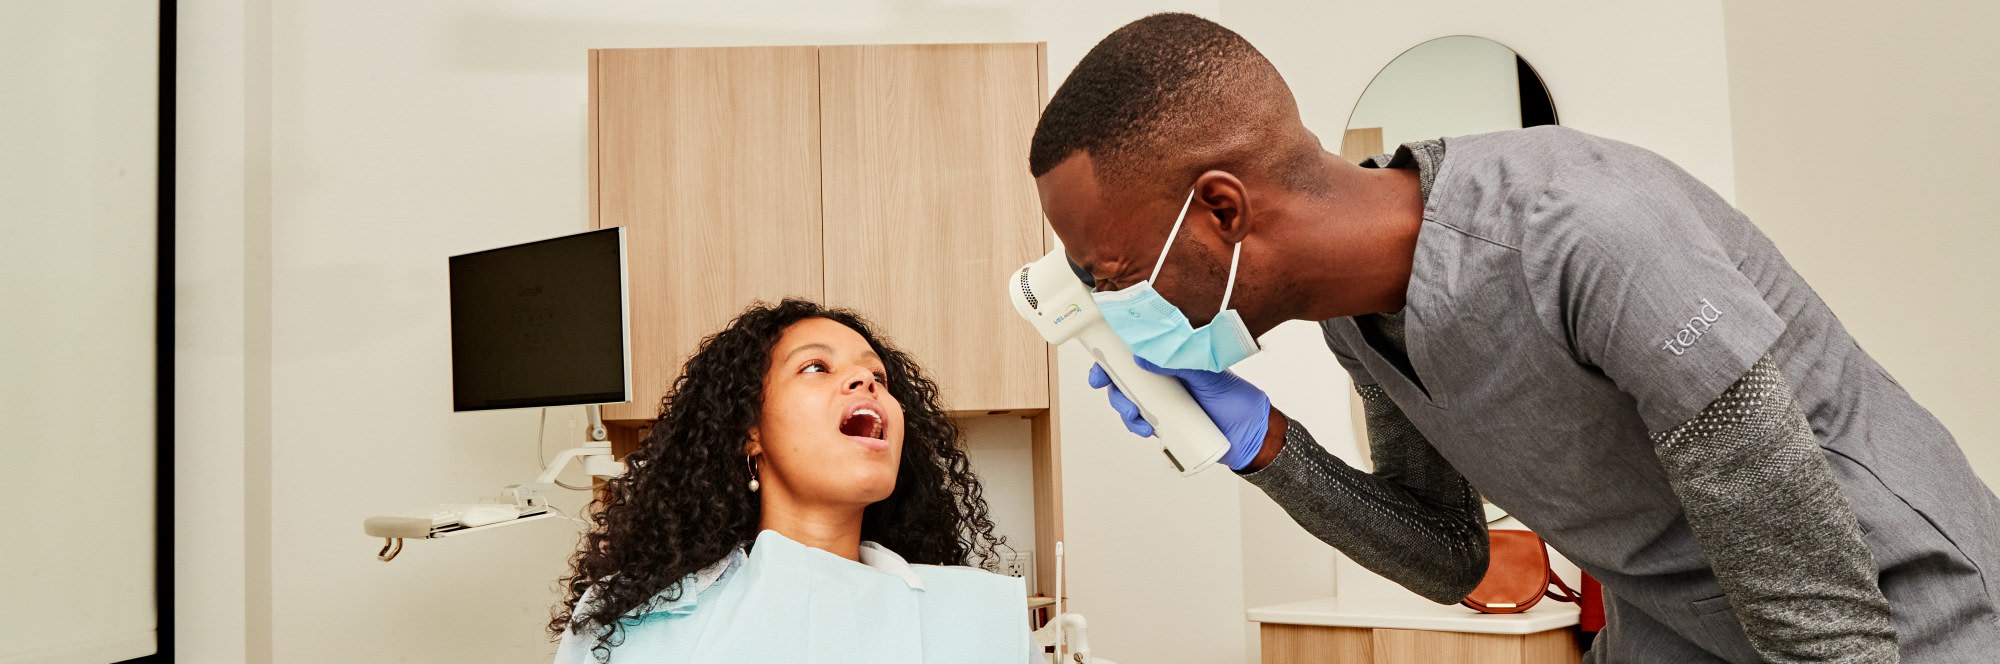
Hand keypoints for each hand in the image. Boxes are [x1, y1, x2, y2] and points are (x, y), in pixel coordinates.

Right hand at [1087, 356, 1272, 470]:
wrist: (1254, 436)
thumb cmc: (1237, 400)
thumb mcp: (1209, 375)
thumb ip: (1181, 362)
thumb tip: (1143, 356)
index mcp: (1173, 363)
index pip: (1137, 355)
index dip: (1113, 357)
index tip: (1100, 365)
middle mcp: (1165, 382)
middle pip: (1126, 381)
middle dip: (1112, 386)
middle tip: (1109, 389)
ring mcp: (1165, 406)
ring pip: (1131, 404)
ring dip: (1124, 410)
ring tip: (1135, 417)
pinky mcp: (1167, 428)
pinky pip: (1143, 426)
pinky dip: (1138, 428)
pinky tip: (1146, 430)